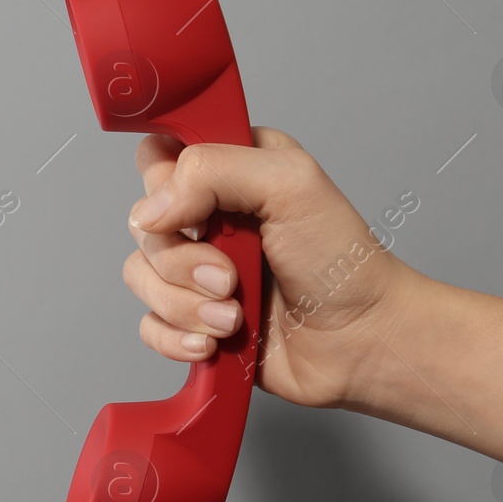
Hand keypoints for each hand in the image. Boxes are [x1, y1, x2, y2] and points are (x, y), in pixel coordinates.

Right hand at [122, 127, 423, 408]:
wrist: (361, 343)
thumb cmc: (343, 263)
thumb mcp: (290, 184)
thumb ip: (212, 171)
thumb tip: (150, 210)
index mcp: (231, 169)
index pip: (158, 158)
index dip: (163, 186)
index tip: (195, 213)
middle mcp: (209, 216)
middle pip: (142, 224)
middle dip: (182, 261)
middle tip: (231, 276)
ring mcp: (198, 270)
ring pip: (140, 277)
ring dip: (185, 305)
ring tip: (234, 317)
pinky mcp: (194, 318)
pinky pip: (150, 325)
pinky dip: (177, 338)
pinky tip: (213, 341)